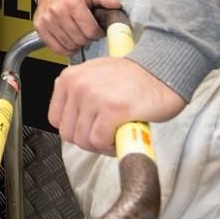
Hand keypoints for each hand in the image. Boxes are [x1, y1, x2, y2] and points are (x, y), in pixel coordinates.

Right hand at [32, 0, 123, 54]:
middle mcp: (58, 12)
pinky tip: (69, 41)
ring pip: (69, 46)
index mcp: (73, 3)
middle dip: (87, 39)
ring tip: (78, 36)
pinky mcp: (40, 28)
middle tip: (88, 33)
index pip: (90, 31)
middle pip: (80, 40)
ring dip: (77, 45)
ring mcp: (47, 21)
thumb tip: (116, 5)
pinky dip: (65, 49)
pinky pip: (56, 49)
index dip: (98, 34)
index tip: (98, 31)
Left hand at [49, 56, 186, 155]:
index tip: (90, 128)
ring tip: (116, 134)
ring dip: (101, 145)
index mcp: (69, 77)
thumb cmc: (134, 77)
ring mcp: (94, 97)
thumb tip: (72, 122)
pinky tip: (122, 135)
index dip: (75, 129)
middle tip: (106, 134)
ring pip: (83, 140)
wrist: (162, 71)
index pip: (56, 119)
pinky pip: (99, 142)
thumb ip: (79, 95)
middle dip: (88, 140)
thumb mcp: (95, 76)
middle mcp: (78, 85)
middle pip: (69, 133)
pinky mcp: (112, 110)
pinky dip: (111, 146)